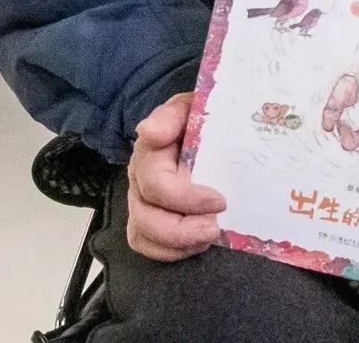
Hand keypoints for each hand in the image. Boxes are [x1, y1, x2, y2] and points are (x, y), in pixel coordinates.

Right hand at [126, 91, 226, 261]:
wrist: (201, 126)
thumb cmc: (197, 117)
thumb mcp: (189, 106)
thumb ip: (171, 115)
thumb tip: (148, 131)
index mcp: (149, 151)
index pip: (155, 183)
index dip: (185, 198)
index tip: (219, 199)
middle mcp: (139, 179)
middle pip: (145, 217)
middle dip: (180, 230)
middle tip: (214, 228)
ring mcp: (141, 201)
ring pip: (143, 235)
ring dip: (177, 244)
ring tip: (208, 236)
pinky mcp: (149, 219)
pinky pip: (149, 246)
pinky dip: (172, 252)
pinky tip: (198, 243)